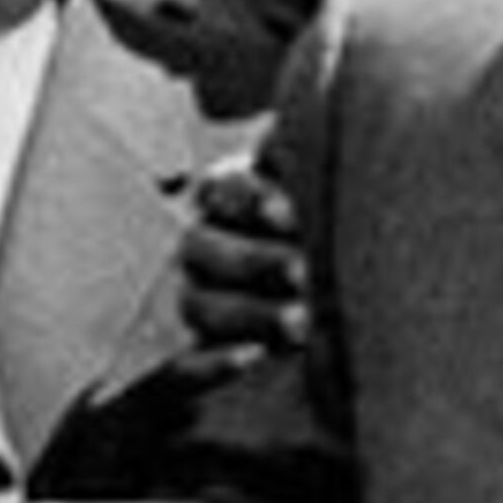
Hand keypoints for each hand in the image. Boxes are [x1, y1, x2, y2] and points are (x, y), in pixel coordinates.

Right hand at [176, 155, 307, 360]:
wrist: (297, 348)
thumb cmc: (320, 259)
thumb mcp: (315, 214)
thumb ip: (300, 170)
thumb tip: (302, 132)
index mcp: (225, 209)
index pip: (221, 192)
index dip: (249, 199)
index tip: (288, 215)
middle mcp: (200, 255)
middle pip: (204, 248)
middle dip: (254, 260)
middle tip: (303, 272)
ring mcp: (188, 310)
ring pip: (200, 306)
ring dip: (249, 313)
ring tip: (301, 323)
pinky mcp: (182, 369)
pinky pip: (184, 369)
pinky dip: (215, 364)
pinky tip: (252, 358)